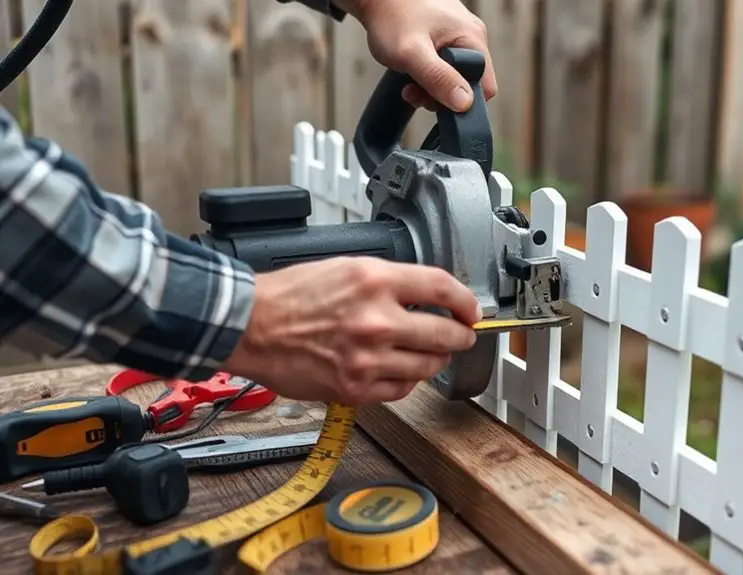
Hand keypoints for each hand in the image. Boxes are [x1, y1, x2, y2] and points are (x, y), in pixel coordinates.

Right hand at [222, 257, 481, 404]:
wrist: (252, 326)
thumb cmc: (292, 296)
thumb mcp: (347, 267)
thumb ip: (390, 281)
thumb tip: (427, 296)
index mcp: (375, 282)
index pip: (442, 288)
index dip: (466, 301)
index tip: (471, 310)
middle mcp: (377, 321)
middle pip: (445, 333)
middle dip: (461, 336)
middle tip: (462, 335)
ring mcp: (368, 359)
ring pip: (428, 365)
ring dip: (436, 359)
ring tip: (431, 353)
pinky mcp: (356, 388)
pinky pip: (401, 389)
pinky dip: (407, 380)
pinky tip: (401, 370)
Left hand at [339, 0, 496, 111]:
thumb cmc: (390, 15)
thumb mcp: (412, 53)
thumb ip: (439, 79)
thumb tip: (465, 104)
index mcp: (473, 38)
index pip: (485, 87)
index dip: (462, 102)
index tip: (433, 100)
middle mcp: (471, 35)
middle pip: (467, 84)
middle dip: (439, 95)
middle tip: (412, 91)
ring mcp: (457, 35)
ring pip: (453, 76)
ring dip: (429, 86)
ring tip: (407, 79)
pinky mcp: (444, 36)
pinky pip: (443, 65)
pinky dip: (426, 73)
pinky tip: (410, 68)